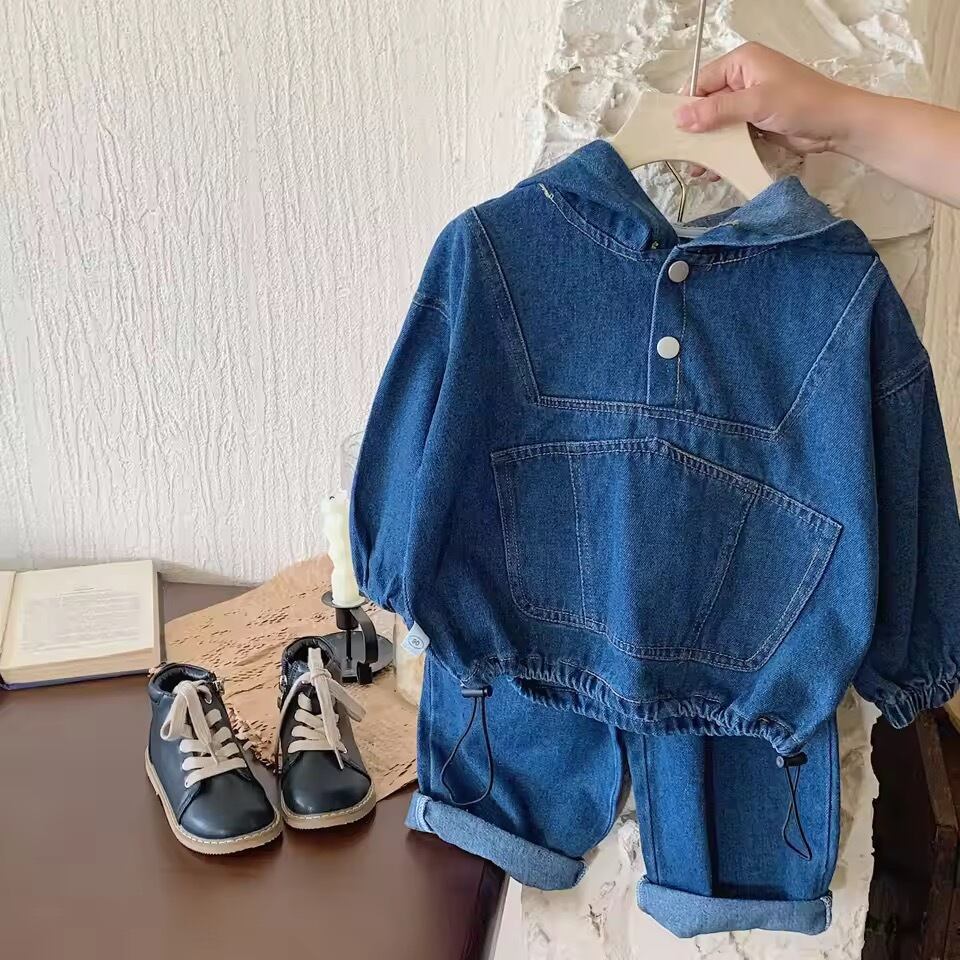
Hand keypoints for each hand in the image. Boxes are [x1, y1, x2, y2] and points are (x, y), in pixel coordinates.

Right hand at [674, 42, 864, 177]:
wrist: (837, 125)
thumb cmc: (801, 103)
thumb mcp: (755, 103)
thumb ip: (717, 111)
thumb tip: (680, 117)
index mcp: (742, 62)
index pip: (703, 81)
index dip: (688, 106)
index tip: (675, 132)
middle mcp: (743, 78)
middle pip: (708, 104)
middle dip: (696, 131)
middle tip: (684, 156)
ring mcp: (750, 102)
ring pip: (718, 123)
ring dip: (708, 146)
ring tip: (698, 170)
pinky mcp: (756, 122)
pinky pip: (731, 136)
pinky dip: (723, 152)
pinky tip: (714, 170)